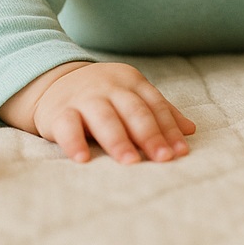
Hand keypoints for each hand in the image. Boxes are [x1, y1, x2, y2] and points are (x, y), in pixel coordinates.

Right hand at [0, 61, 196, 163]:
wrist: (53, 82)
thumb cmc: (103, 95)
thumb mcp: (131, 96)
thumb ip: (159, 111)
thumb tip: (190, 130)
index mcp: (132, 82)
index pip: (155, 106)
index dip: (169, 128)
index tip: (180, 151)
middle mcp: (109, 87)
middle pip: (134, 111)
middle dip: (150, 135)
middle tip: (163, 158)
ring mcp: (84, 98)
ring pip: (104, 118)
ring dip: (118, 141)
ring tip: (131, 162)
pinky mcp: (59, 112)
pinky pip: (68, 127)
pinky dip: (75, 143)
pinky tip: (83, 159)